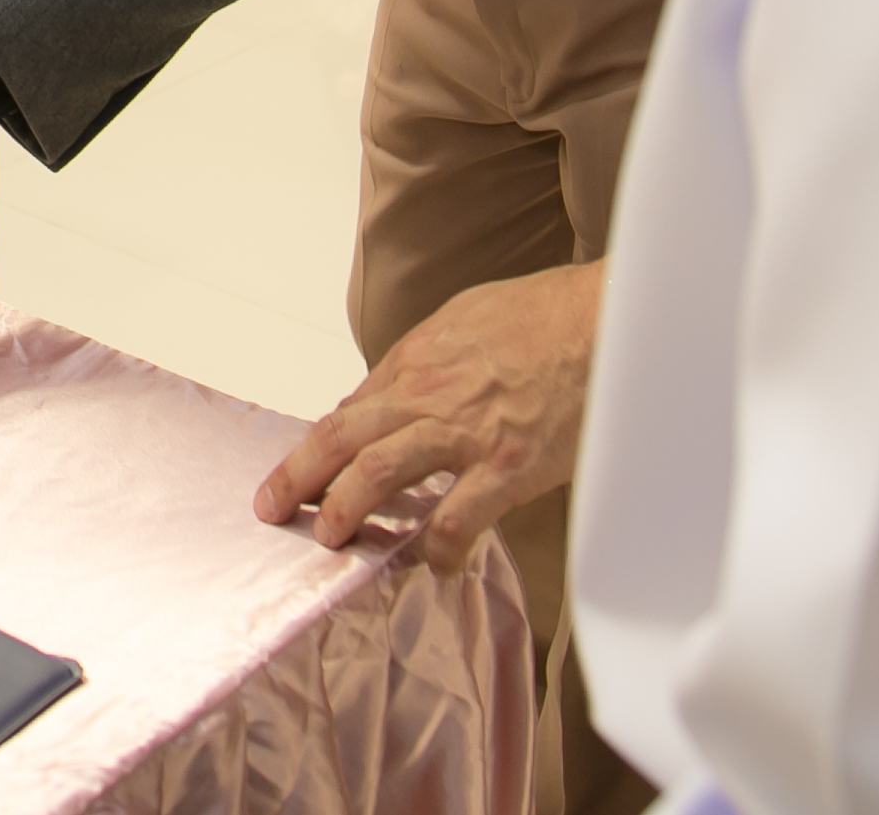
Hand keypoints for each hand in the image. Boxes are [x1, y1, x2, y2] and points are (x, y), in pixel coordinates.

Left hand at [253, 261, 602, 573]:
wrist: (606, 319)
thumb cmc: (546, 313)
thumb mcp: (466, 318)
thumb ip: (428, 357)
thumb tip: (394, 386)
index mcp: (417, 358)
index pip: (350, 410)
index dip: (317, 447)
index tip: (298, 472)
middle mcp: (428, 394)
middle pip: (340, 438)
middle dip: (298, 478)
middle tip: (273, 508)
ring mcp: (466, 432)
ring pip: (379, 474)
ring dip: (345, 510)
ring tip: (329, 539)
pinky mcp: (508, 466)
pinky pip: (458, 518)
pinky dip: (440, 548)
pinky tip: (436, 563)